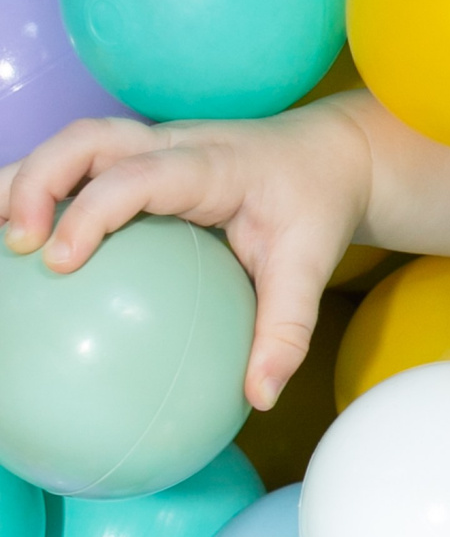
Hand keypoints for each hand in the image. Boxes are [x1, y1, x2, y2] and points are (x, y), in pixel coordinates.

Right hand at [1, 101, 372, 412]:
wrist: (331, 154)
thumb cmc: (315, 206)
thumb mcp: (311, 264)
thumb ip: (286, 329)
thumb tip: (260, 398)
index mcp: (215, 165)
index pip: (142, 174)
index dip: (93, 208)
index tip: (60, 260)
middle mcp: (176, 144)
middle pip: (89, 139)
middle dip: (38, 181)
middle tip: (16, 245)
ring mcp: (152, 144)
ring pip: (74, 143)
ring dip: (24, 180)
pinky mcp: (138, 156)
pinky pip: (79, 166)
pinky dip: (38, 192)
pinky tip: (15, 245)